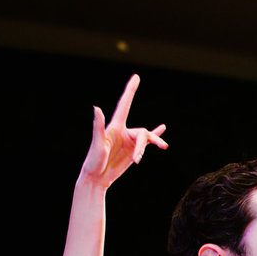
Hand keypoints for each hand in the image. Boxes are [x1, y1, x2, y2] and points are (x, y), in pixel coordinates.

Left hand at [81, 74, 167, 189]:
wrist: (96, 178)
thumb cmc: (93, 161)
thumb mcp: (97, 143)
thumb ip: (98, 126)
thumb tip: (96, 107)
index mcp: (115, 127)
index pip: (125, 104)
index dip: (130, 90)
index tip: (137, 77)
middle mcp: (123, 131)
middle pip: (142, 132)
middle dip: (143, 145)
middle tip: (136, 160)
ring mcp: (128, 141)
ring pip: (146, 139)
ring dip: (150, 146)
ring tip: (155, 152)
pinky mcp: (132, 151)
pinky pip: (147, 141)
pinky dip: (155, 135)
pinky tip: (162, 129)